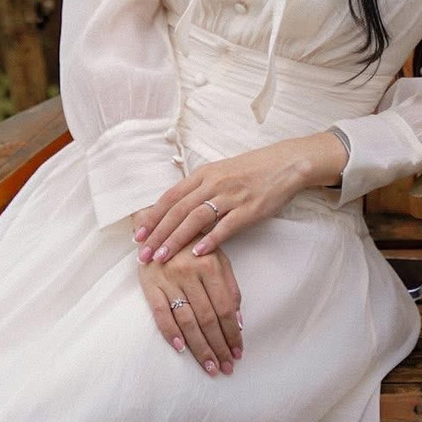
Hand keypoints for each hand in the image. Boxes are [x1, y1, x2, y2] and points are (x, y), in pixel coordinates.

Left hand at [133, 134, 342, 265]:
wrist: (284, 164)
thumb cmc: (250, 170)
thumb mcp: (220, 172)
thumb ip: (199, 188)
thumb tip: (175, 207)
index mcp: (204, 174)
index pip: (171, 197)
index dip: (153, 216)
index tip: (137, 235)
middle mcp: (213, 183)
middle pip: (178, 210)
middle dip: (158, 233)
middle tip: (142, 254)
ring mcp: (231, 196)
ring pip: (196, 219)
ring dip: (177, 239)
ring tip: (162, 257)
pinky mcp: (249, 209)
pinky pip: (226, 226)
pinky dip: (211, 240)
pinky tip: (198, 253)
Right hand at [136, 246, 242, 376]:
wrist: (159, 224)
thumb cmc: (194, 244)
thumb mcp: (218, 257)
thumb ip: (230, 286)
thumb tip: (239, 321)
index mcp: (208, 264)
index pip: (224, 307)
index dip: (232, 333)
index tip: (239, 352)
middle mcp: (188, 272)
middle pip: (207, 318)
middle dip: (219, 346)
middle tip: (227, 367)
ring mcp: (168, 279)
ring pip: (187, 321)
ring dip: (200, 348)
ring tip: (211, 367)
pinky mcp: (149, 284)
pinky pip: (160, 313)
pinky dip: (171, 333)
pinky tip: (181, 349)